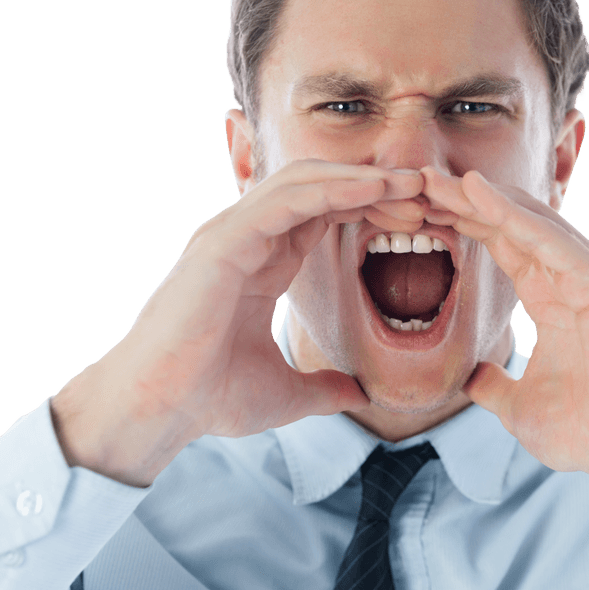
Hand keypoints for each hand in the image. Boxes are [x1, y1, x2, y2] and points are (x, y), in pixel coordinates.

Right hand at [51, 160, 425, 486]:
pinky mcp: (224, 240)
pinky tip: (375, 189)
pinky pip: (287, 199)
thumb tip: (358, 396)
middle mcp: (250, 237)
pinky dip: (333, 188)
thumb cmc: (208, 397)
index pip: (327, 214)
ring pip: (307, 182)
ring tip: (412, 183)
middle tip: (429, 193)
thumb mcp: (286, 393)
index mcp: (265, 261)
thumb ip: (323, 389)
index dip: (374, 210)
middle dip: (377, 187)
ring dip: (363, 179)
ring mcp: (234, 233)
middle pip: (324, 189)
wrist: (159, 410)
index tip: (423, 220)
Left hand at [421, 166, 588, 555]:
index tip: (418, 208)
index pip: (501, 245)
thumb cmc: (588, 431)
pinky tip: (478, 193)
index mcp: (552, 296)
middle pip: (509, 224)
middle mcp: (571, 276)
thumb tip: (471, 378)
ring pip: (527, 221)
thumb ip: (494, 385)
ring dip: (479, 198)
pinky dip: (513, 214)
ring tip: (436, 177)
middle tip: (417, 179)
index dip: (462, 223)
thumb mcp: (519, 405)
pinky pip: (550, 238)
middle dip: (463, 201)